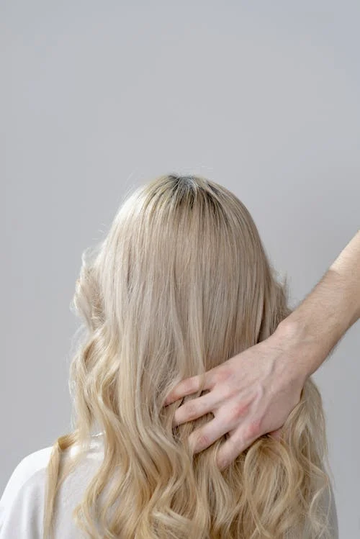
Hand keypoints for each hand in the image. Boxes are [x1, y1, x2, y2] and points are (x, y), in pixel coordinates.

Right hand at [163, 325, 307, 469]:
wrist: (287, 359)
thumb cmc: (287, 388)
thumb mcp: (283, 419)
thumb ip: (274, 435)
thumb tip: (273, 446)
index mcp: (249, 430)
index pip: (223, 456)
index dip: (212, 464)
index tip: (204, 463)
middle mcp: (232, 416)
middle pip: (199, 439)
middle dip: (187, 447)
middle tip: (180, 447)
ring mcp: (222, 395)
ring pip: (188, 413)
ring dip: (175, 420)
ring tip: (169, 424)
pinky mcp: (217, 375)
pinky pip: (190, 385)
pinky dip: (175, 392)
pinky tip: (166, 399)